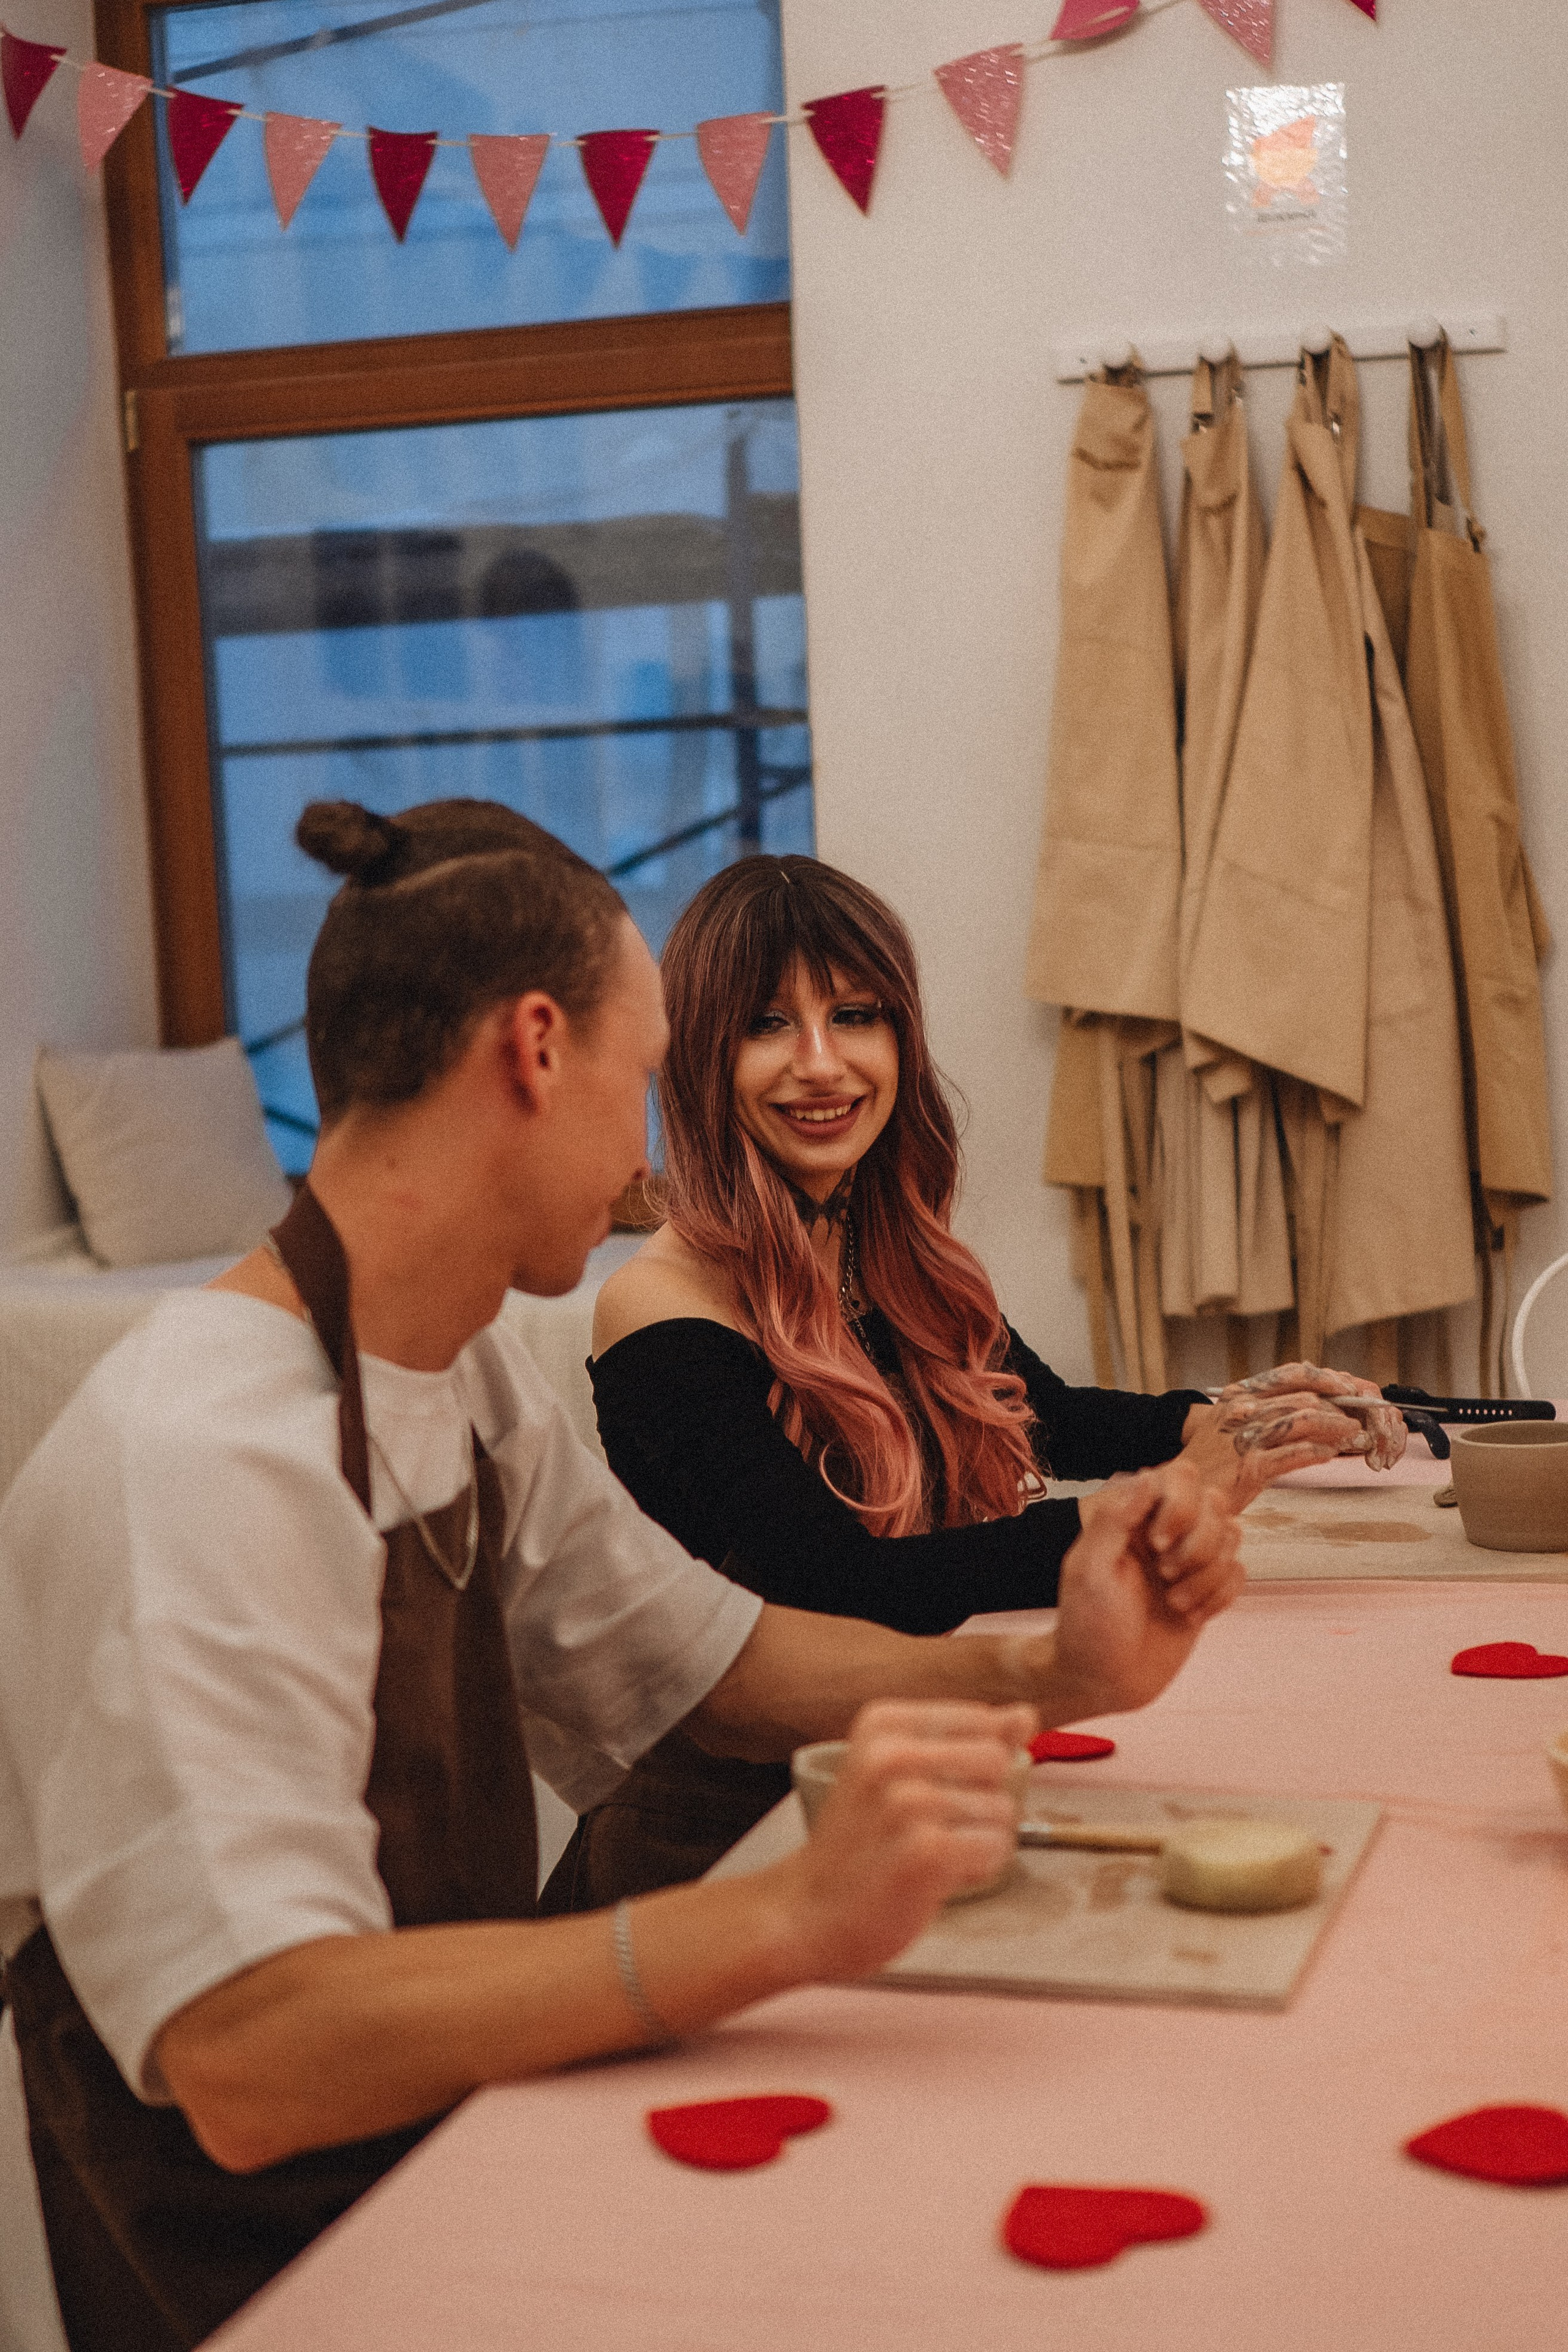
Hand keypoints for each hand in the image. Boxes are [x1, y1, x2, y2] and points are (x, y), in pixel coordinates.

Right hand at [779, 1699, 1036, 1979]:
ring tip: (929, 1854)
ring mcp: (907, 1802)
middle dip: (983, 1800)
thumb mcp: (897, 1771)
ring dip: (978, 1841)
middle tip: (936, 1826)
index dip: (976, 1765)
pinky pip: (994, 1849)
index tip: (936, 1790)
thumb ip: (966, 1740)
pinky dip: (977, 1868)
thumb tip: (1025, 1714)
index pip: (982, 1722)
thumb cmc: (857, 1844)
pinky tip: (937, 1876)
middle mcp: (892, 1754)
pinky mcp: (925, 1851)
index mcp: (883, 1723)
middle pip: (997, 1762)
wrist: (805, 1912)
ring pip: (1001, 1811)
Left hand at [1047, 1461, 1242, 1719]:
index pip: (1180, 1477)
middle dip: (1198, 1544)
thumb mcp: (1088, 1570)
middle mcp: (1164, 1530)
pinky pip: (1239, 1572)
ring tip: (1174, 1602)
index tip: (1156, 1545)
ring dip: (1207, 1575)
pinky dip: (1219, 1597)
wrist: (1104, 1681)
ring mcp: (1189, 1560)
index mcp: (1132, 1516)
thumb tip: (1147, 1476)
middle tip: (1164, 1576)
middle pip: (1216, 1503)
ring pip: (1233, 1536)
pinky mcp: (1207, 1589)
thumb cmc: (1087, 1626)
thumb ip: (1114, 1518)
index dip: (1180, 1506)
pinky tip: (1189, 1617)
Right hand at [1179, 1360, 1406, 1508]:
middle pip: (1303, 1399)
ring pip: (1303, 1422)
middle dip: (1338, 1407)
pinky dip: (1318, 1451)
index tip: (1345, 1386)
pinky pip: (1295, 1453)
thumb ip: (1261, 1411)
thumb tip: (1304, 1404)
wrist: (1181, 1492)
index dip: (1323, 1378)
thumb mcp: (1229, 1424)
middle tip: (1359, 1415)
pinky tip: (1331, 1454)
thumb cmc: (1209, 1462)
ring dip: (1335, 1428)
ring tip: (1353, 1434)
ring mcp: (1246, 1439)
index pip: (1288, 1374)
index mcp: (1239, 1396)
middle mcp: (1242, 1411)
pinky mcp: (1251, 1468)